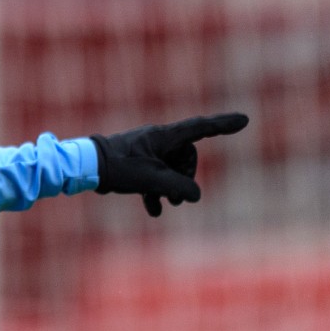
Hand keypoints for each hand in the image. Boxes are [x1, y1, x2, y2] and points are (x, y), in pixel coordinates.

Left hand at [93, 112, 248, 216]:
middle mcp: (157, 140)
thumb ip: (178, 187)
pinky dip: (156, 192)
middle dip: (186, 178)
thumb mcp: (153, 180)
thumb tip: (194, 196)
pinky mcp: (135, 163)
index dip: (223, 125)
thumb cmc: (119, 167)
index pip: (201, 128)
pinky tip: (153, 210)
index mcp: (165, 136)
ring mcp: (146, 151)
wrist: (85, 168)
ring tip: (169, 205)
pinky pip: (153, 176)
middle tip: (179, 198)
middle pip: (185, 157)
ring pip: (169, 169)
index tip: (244, 120)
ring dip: (172, 187)